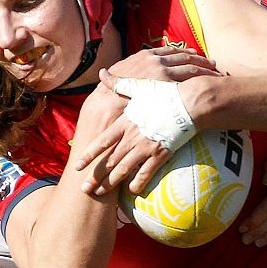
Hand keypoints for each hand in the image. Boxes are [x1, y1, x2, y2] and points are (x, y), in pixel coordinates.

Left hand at [70, 81, 172, 196]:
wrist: (189, 103)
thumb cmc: (165, 94)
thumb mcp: (139, 87)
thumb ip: (119, 84)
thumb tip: (102, 74)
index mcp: (125, 123)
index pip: (102, 142)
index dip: (89, 155)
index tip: (77, 166)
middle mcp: (132, 137)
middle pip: (109, 160)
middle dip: (96, 176)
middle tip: (85, 189)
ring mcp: (146, 147)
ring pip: (124, 169)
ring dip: (111, 183)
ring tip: (100, 194)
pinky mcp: (161, 153)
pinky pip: (146, 172)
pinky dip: (138, 182)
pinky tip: (131, 191)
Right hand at [101, 46, 218, 82]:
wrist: (108, 104)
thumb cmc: (111, 92)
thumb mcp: (119, 75)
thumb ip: (130, 69)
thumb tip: (130, 68)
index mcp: (146, 56)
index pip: (170, 50)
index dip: (184, 52)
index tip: (194, 53)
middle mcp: (158, 61)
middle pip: (186, 58)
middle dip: (201, 60)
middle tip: (212, 63)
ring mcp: (165, 74)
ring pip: (192, 70)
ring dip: (206, 71)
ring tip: (217, 74)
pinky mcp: (169, 89)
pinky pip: (191, 84)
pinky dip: (203, 83)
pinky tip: (211, 86)